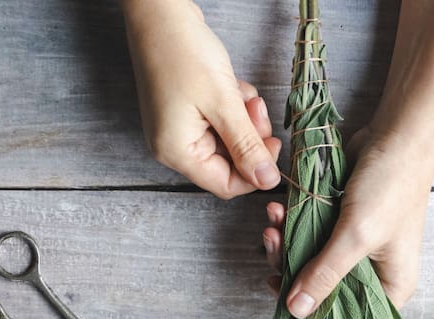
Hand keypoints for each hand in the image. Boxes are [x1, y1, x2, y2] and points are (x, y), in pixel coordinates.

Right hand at [122, 0, 280, 198]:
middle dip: (250, 136)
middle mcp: (174, 146)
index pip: (226, 186)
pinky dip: (234, 106)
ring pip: (229, 139)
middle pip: (229, 162)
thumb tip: (267, 181)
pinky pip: (221, 121)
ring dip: (245, 119)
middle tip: (256, 108)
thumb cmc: (183, 53)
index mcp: (177, 152)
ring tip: (242, 93)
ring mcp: (179, 127)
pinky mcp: (187, 110)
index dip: (255, 171)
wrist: (160, 12)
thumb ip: (247, 145)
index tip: (274, 143)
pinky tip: (232, 86)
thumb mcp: (224, 103)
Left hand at [264, 128, 433, 318]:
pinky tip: (278, 209)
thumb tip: (296, 311)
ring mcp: (357, 248)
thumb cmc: (390, 187)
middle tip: (271, 244)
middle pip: (322, 290)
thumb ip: (324, 274)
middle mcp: (374, 272)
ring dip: (285, 243)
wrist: (397, 135)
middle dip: (291, 268)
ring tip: (272, 220)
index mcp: (392, 287)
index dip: (313, 315)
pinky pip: (309, 236)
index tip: (282, 297)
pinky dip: (291, 225)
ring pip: (310, 261)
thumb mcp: (357, 235)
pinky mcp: (341, 225)